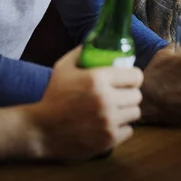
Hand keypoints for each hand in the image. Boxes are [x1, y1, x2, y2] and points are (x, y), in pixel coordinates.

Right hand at [28, 47, 142, 160]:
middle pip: (137, 95)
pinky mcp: (109, 139)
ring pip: (135, 113)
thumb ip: (81, 53)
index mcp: (98, 79)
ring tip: (114, 110)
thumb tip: (96, 41)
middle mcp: (106, 99)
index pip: (135, 76)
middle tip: (119, 95)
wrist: (43, 130)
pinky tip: (109, 124)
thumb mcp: (62, 68)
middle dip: (129, 94)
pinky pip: (129, 130)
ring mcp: (109, 121)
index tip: (127, 80)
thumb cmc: (54, 96)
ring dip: (126, 111)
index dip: (132, 77)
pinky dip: (121, 128)